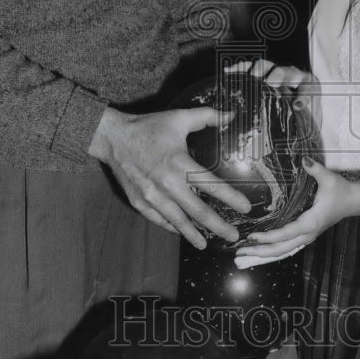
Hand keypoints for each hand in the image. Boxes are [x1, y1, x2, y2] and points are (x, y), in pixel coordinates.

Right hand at [89, 106, 251, 249]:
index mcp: (179, 163)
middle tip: (234, 236)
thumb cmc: (148, 128)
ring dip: (194, 234)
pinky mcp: (140, 202)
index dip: (231, 198)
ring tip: (207, 243)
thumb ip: (207, 116)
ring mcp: (152, 196)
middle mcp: (167, 184)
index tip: (246, 208)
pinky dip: (173, 227)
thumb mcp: (179, 118)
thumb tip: (231, 114)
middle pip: (198, 211)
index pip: (211, 185)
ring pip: (178, 222)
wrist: (113, 138)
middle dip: (219, 226)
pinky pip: (160, 220)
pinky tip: (182, 232)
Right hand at [224, 58, 321, 136]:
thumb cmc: (301, 121)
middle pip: (287, 72)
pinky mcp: (262, 73)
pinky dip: (240, 68)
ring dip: (261, 69)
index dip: (304, 96)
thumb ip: (305, 132)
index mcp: (309, 88)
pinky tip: (230, 71)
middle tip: (271, 83)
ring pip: (268, 66)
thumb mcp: (306, 126)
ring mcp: (276, 72)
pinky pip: (250, 67)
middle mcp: (294, 77)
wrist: (296, 115)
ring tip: (253, 76)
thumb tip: (303, 156)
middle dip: (279, 76)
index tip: (298, 105)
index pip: (309, 88)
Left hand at [234, 156, 352, 267]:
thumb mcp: (329, 178)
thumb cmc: (340, 190)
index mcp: (310, 222)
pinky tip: (258, 252)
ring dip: (263, 255)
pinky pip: (286, 248)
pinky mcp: (304, 236)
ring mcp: (306, 237)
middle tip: (239, 252)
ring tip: (243, 256)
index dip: (269, 237)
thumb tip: (304, 160)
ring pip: (283, 251)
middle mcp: (307, 234)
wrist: (352, 201)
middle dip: (260, 252)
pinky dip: (271, 252)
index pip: (286, 234)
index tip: (252, 236)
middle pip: (281, 249)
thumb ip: (315, 169)